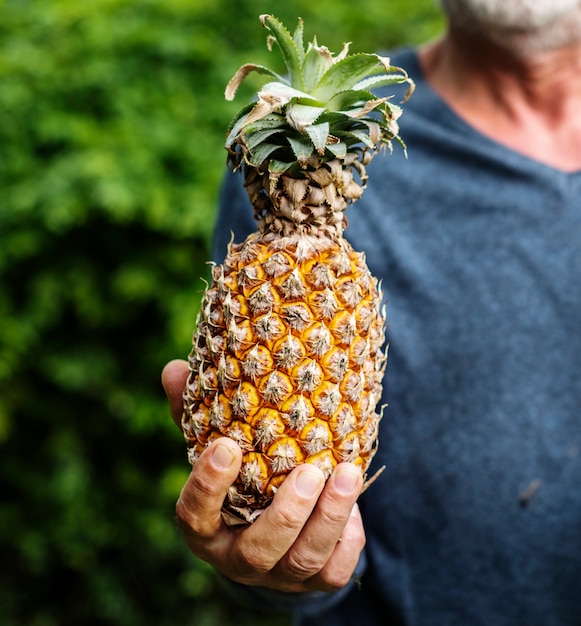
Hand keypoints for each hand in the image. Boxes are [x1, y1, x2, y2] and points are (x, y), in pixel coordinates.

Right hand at [162, 359, 365, 592]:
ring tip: (349, 473)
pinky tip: (355, 505)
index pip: (195, 516)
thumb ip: (195, 414)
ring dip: (329, 518)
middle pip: (255, 552)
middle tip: (309, 471)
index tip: (226, 446)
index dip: (207, 486)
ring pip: (302, 562)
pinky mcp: (314, 579)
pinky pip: (334, 571)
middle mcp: (237, 558)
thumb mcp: (215, 447)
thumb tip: (176, 369)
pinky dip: (348, 539)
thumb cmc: (238, 478)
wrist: (271, 527)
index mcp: (206, 528)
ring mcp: (278, 574)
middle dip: (285, 514)